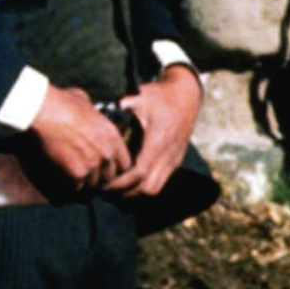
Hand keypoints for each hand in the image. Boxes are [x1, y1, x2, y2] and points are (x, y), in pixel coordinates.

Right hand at [29, 83, 131, 189]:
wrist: (43, 110)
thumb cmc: (59, 102)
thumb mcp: (85, 101)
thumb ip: (92, 111)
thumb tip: (87, 107)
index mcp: (112, 136)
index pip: (124, 164)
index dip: (113, 170)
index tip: (102, 172)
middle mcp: (107, 152)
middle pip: (109, 179)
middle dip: (98, 182)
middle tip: (85, 183)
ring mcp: (93, 164)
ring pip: (92, 188)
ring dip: (82, 190)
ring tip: (72, 190)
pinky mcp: (77, 173)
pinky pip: (76, 191)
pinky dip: (68, 192)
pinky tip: (61, 190)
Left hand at [108, 65, 201, 201]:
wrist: (186, 95)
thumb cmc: (161, 96)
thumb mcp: (142, 95)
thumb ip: (123, 104)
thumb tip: (103, 108)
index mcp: (158, 140)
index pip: (139, 172)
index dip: (120, 182)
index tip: (104, 183)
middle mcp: (168, 154)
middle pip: (147, 188)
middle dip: (125, 192)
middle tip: (105, 189)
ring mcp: (173, 160)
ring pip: (154, 190)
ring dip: (134, 193)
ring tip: (115, 188)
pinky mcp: (175, 162)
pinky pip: (160, 183)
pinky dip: (143, 187)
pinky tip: (128, 182)